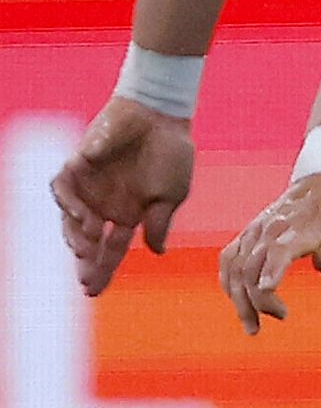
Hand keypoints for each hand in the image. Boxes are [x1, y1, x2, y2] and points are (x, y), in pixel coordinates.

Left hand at [51, 96, 194, 295]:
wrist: (160, 115)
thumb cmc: (171, 152)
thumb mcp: (172, 194)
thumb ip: (160, 223)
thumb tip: (157, 253)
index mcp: (129, 213)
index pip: (111, 249)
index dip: (102, 270)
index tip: (94, 291)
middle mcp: (105, 205)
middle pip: (87, 242)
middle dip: (85, 262)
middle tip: (86, 280)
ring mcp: (89, 187)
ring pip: (69, 221)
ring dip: (76, 238)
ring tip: (88, 248)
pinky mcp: (77, 166)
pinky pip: (62, 190)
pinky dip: (68, 207)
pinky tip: (84, 218)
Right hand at [218, 174, 320, 334]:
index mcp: (301, 226)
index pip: (279, 249)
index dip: (272, 270)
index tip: (268, 291)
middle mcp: (272, 227)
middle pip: (253, 266)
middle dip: (258, 299)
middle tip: (281, 316)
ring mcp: (257, 229)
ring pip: (235, 266)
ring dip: (239, 299)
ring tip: (253, 326)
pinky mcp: (249, 232)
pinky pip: (229, 258)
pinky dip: (229, 282)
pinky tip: (238, 302)